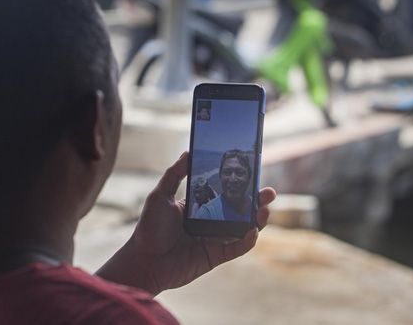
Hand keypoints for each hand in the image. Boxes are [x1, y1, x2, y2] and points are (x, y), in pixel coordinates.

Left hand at [96, 152, 275, 294]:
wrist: (144, 260)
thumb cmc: (149, 228)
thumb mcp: (160, 196)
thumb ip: (174, 175)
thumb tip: (188, 152)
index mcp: (199, 205)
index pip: (224, 191)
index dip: (240, 183)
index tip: (252, 172)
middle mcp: (210, 221)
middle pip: (239, 209)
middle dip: (257, 200)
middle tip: (268, 192)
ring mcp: (214, 238)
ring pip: (243, 228)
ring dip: (257, 220)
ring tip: (263, 209)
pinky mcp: (216, 256)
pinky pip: (237, 248)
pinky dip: (247, 241)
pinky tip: (252, 231)